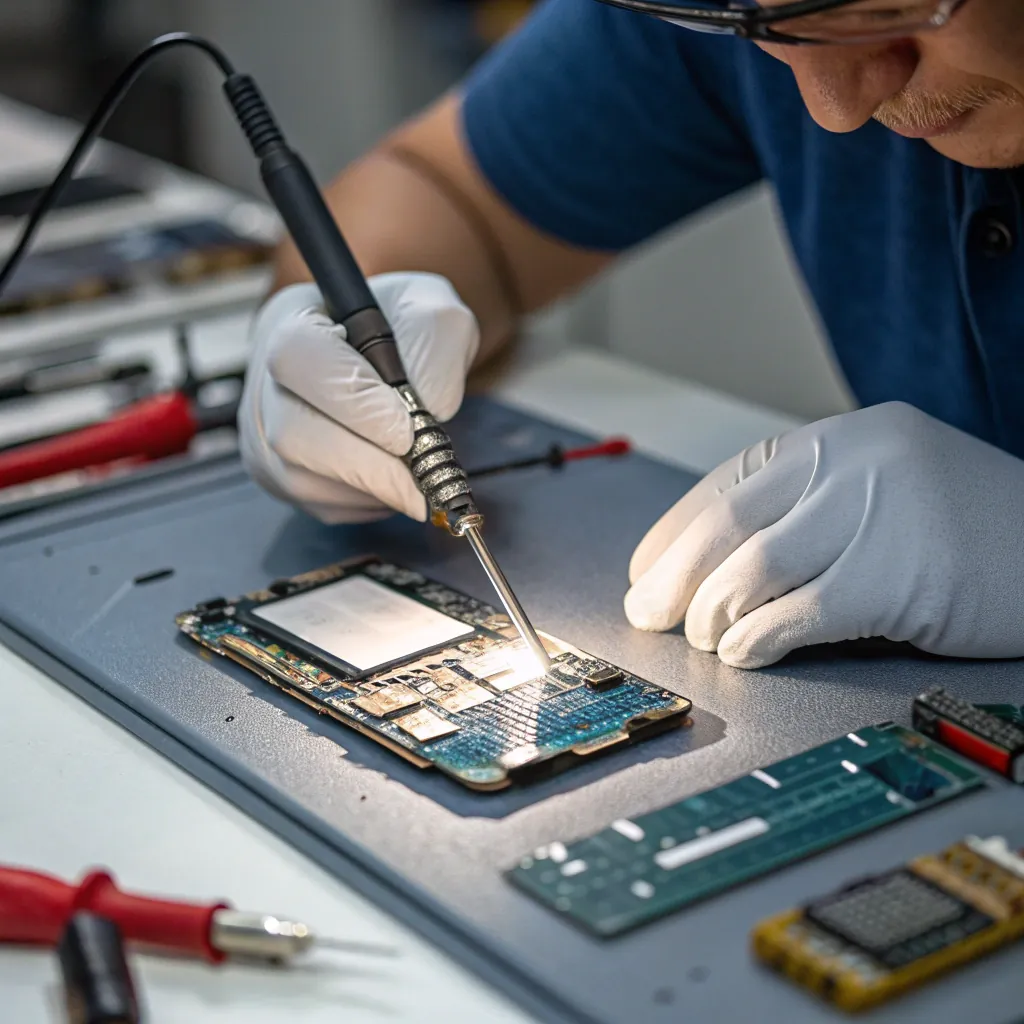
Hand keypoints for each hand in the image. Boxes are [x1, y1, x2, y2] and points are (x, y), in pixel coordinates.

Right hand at [239, 272, 479, 522]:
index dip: (355, 402)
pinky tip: (394, 478)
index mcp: (292, 324)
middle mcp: (265, 382)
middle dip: (368, 465)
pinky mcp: (282, 480)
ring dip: (373, 487)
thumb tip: (431, 408)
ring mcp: (264, 437)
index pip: (301, 360)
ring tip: (416, 473)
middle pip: (292, 435)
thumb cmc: (403, 330)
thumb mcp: (433, 311)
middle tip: (423, 481)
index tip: (407, 432)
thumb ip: (436, 343)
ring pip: (306, 480)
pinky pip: (323, 505)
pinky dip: (369, 501)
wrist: (393, 357)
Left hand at [624, 401, 1023, 668]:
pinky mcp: (899, 577)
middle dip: (674, 578)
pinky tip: (740, 654)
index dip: (674, 534)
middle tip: (647, 613)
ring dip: (712, 614)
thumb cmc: (965, 523)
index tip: (644, 570)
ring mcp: (876, 515)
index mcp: (838, 438)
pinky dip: (758, 639)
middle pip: (729, 527)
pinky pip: (801, 615)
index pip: (729, 486)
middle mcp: (851, 462)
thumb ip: (805, 508)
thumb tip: (715, 564)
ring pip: (755, 571)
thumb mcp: (880, 486)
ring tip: (700, 637)